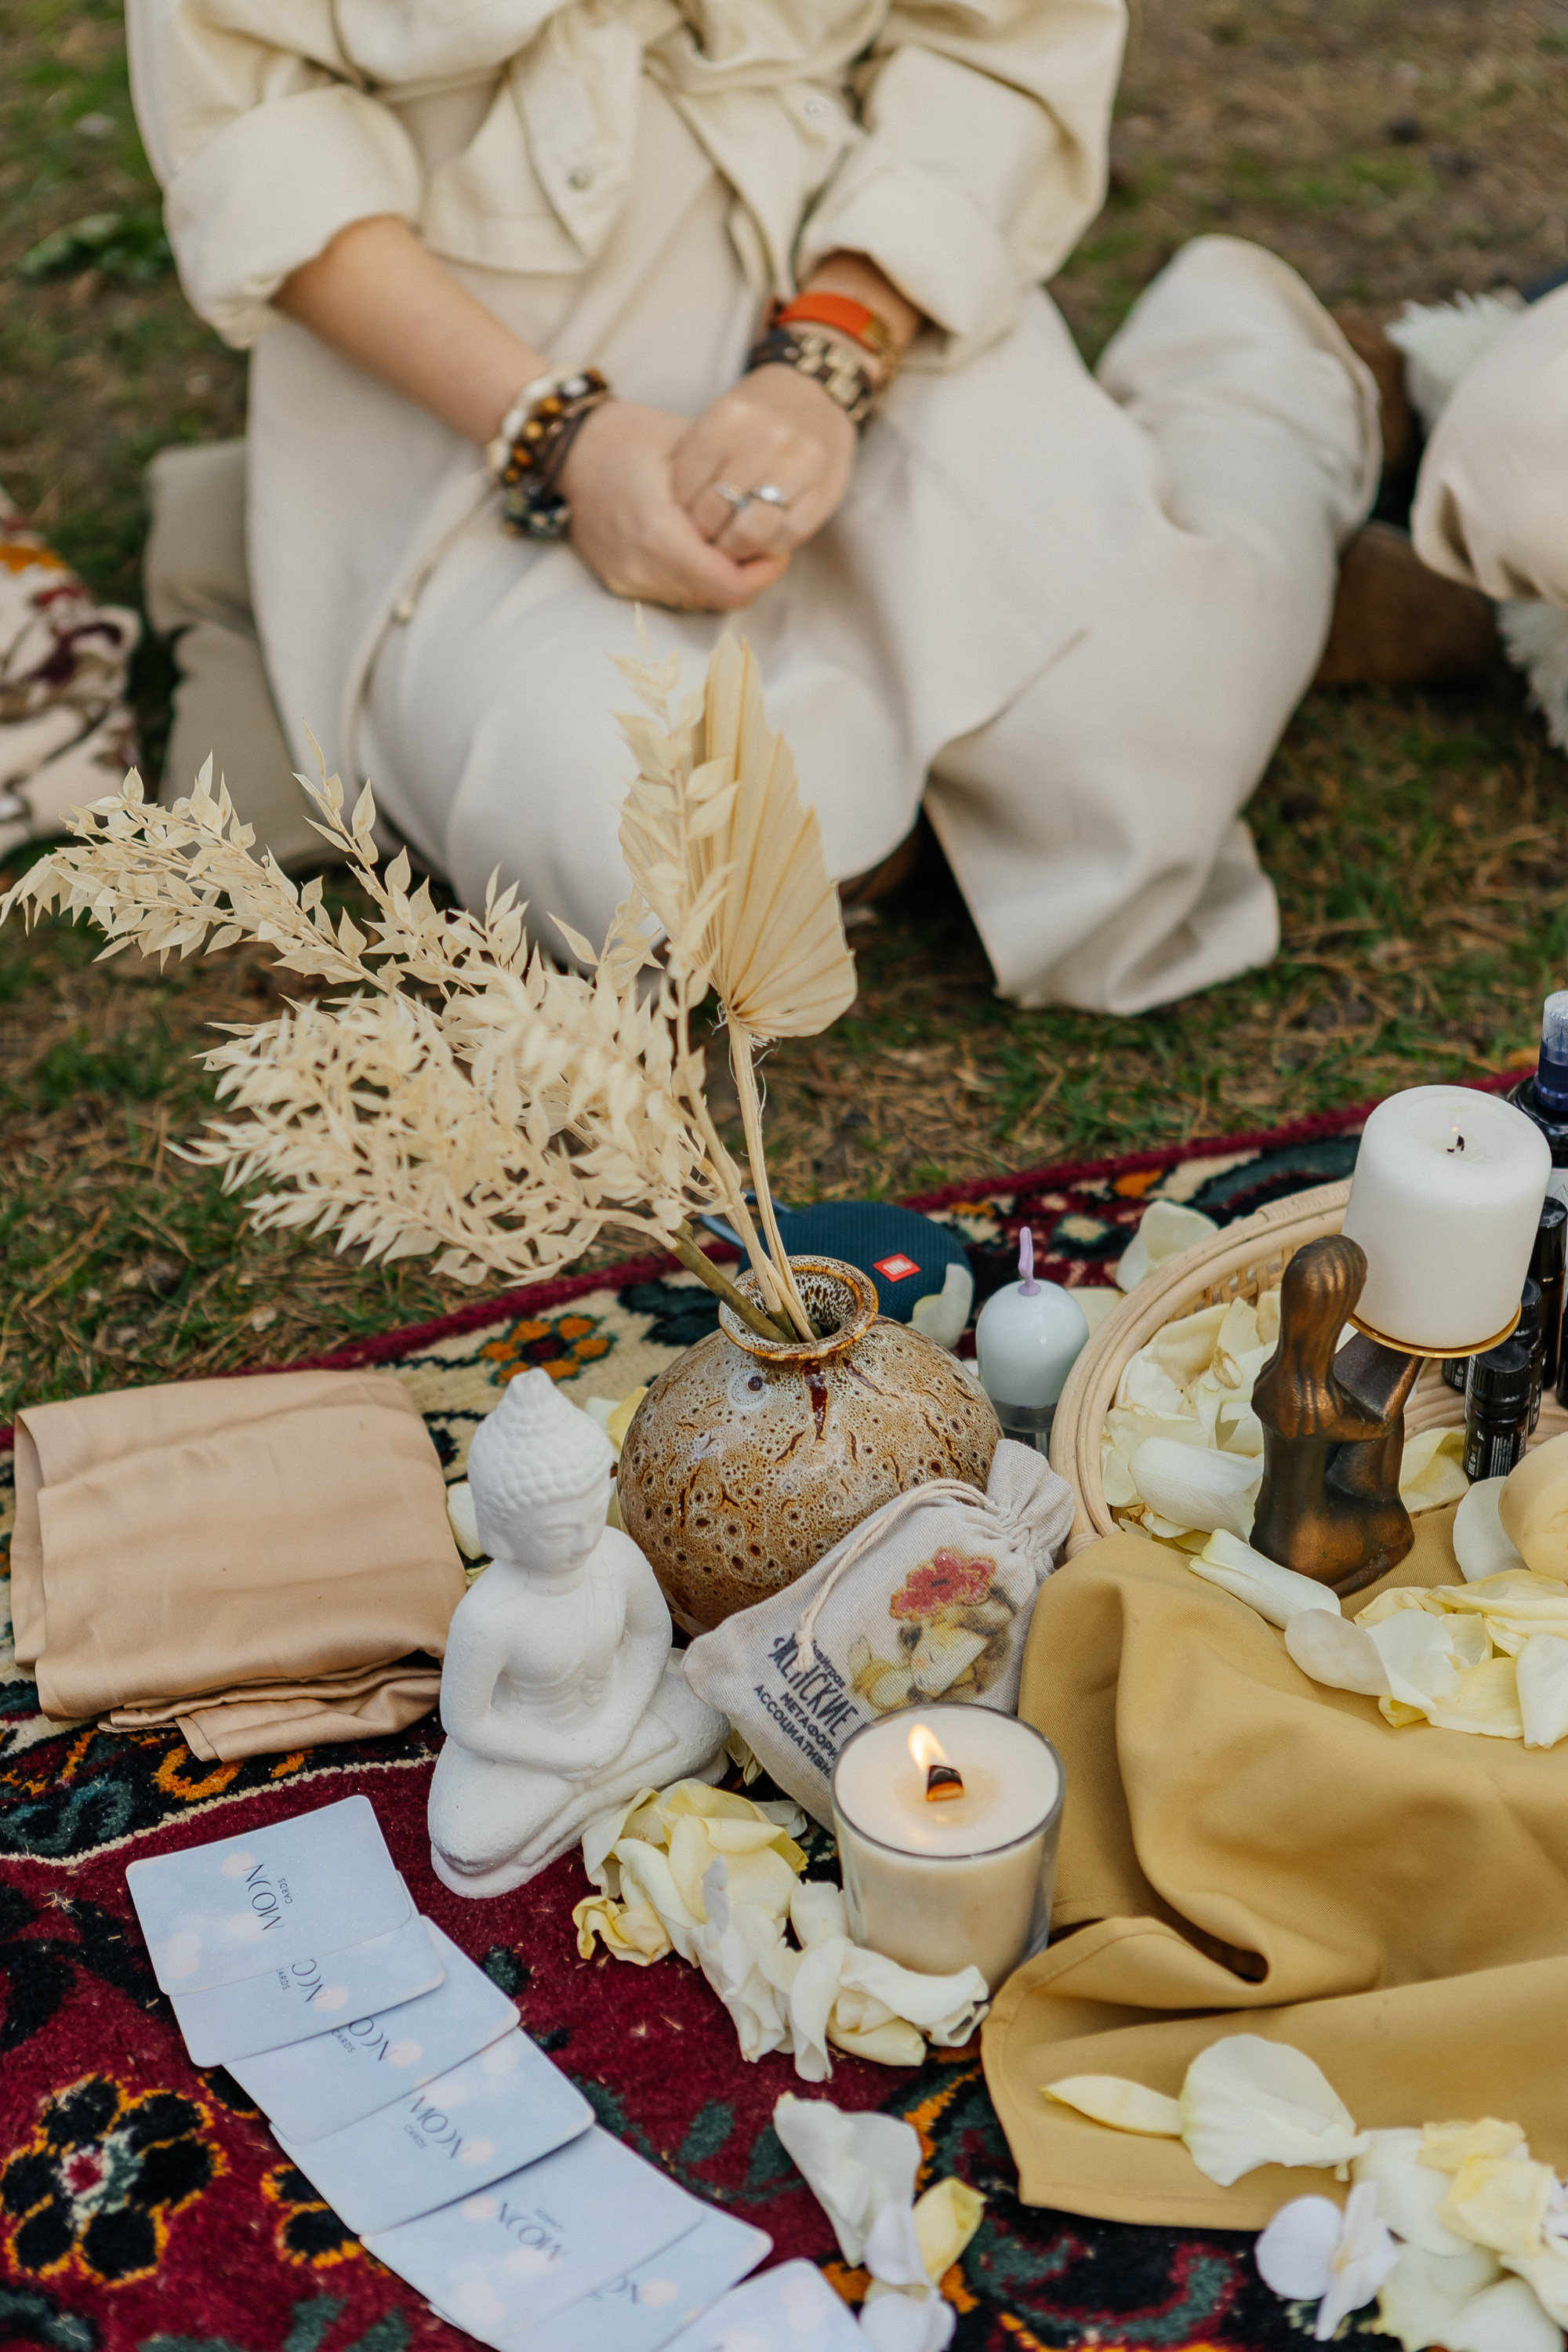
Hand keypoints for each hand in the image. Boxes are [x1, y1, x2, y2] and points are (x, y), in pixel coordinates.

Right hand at [558, 401, 787, 611]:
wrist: (566, 447)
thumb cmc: (629, 435)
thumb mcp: (689, 446)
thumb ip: (729, 489)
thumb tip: (771, 515)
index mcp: (658, 533)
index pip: (730, 586)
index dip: (764, 573)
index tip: (777, 546)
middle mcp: (639, 567)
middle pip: (717, 599)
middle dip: (747, 575)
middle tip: (763, 545)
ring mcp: (626, 579)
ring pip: (696, 599)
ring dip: (721, 577)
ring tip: (730, 541)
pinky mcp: (618, 581)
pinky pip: (672, 592)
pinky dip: (694, 575)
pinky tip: (699, 545)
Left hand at [671, 365, 855, 560]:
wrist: (814, 394)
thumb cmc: (756, 416)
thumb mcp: (719, 420)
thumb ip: (697, 461)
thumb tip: (676, 520)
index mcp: (727, 417)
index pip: (685, 486)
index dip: (681, 512)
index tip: (686, 517)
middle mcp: (765, 439)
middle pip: (715, 512)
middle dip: (705, 534)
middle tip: (707, 537)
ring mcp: (799, 464)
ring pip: (751, 532)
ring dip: (736, 547)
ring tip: (732, 544)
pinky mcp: (826, 490)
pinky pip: (787, 537)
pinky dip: (770, 546)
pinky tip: (763, 539)